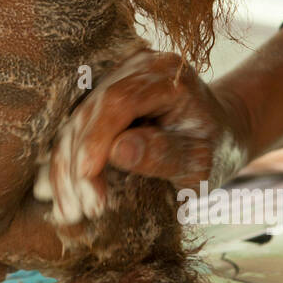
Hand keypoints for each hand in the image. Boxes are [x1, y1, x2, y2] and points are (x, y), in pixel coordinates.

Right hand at [34, 50, 251, 222]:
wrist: (220, 133)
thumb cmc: (215, 149)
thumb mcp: (201, 160)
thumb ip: (164, 154)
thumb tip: (117, 151)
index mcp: (166, 76)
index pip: (118, 102)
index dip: (96, 139)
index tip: (87, 177)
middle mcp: (134, 69)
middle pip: (89, 113)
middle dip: (78, 162)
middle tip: (82, 210)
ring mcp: (114, 81)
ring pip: (74, 124)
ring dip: (65, 169)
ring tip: (70, 213)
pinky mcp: (100, 100)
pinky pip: (73, 133)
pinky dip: (65, 167)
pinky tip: (62, 201)